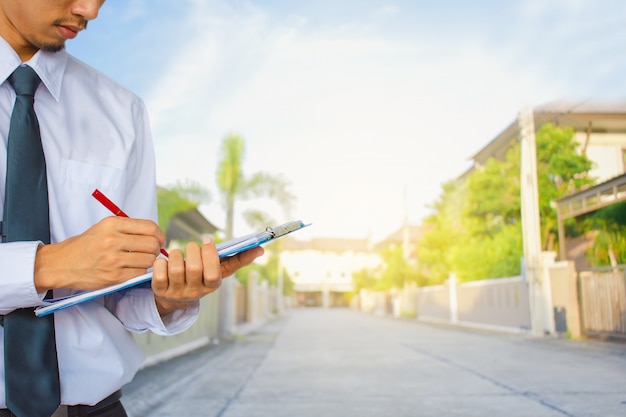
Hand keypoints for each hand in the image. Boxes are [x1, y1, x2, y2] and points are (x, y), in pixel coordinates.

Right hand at [34, 216, 164, 291]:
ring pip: (149, 260)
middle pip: (152, 244)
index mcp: (112, 224)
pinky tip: (132, 268)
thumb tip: (154, 234)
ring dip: (149, 261)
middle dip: (156, 249)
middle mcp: (113, 240)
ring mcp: (113, 259)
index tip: (159, 239)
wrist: (61, 264)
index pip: (150, 227)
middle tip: (151, 251)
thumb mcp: (103, 228)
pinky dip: (140, 271)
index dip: (160, 235)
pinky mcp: (114, 276)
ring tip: (140, 260)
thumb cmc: (85, 246)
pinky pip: (140, 273)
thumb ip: (127, 228)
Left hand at [151, 237, 263, 316]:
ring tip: (178, 254)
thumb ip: (238, 259)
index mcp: (212, 286)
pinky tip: (165, 262)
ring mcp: (177, 292)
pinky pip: (158, 272)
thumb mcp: (220, 271)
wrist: (176, 299)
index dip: (210, 255)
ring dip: (176, 254)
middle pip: (194, 268)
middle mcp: (195, 292)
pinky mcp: (160, 291)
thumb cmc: (203, 277)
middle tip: (192, 246)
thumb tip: (260, 249)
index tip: (207, 240)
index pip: (214, 273)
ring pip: (176, 269)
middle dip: (192, 250)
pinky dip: (160, 262)